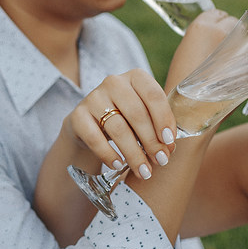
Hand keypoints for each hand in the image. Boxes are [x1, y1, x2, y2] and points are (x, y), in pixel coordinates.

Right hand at [58, 68, 177, 181]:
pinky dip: (108, 154)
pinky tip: (119, 165)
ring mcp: (93, 98)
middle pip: (137, 114)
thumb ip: (158, 126)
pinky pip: (95, 138)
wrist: (89, 125)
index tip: (169, 141)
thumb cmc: (125, 119)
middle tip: (160, 161)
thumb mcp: (143, 114)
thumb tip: (168, 149)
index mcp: (135, 77)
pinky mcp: (78, 116)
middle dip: (151, 141)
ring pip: (118, 129)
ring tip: (143, 171)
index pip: (153, 95)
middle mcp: (114, 82)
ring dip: (134, 153)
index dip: (164, 119)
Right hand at [165, 9, 238, 89]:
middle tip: (223, 53)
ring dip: (242, 47)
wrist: (187, 109)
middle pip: (235, 23)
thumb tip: (219, 37)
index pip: (219, 14)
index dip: (218, 26)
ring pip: (246, 38)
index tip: (216, 37)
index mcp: (202, 26)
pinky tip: (236, 75)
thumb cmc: (182, 83)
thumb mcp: (186, 52)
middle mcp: (222, 31)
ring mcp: (238, 46)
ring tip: (229, 65)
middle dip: (232, 35)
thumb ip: (203, 38)